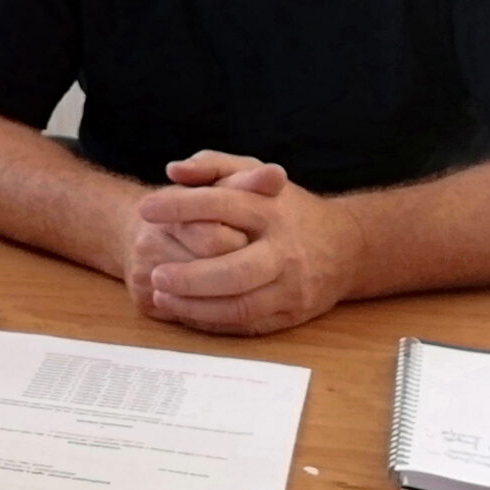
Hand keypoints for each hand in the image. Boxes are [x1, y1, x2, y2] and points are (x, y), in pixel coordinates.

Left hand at [136, 155, 365, 335]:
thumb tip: (173, 171)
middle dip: (190, 277)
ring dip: (196, 305)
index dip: (180, 206)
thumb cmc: (284, 206)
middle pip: (235, 270)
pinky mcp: (292, 314)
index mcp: (270, 209)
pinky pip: (248, 324)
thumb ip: (212, 165)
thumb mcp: (252, 172)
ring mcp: (291, 286)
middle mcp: (284, 249)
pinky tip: (184, 311)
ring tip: (161, 295)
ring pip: (241, 305)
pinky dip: (212, 321)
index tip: (144, 209)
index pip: (222, 204)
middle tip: (154, 273)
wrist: (345, 246)